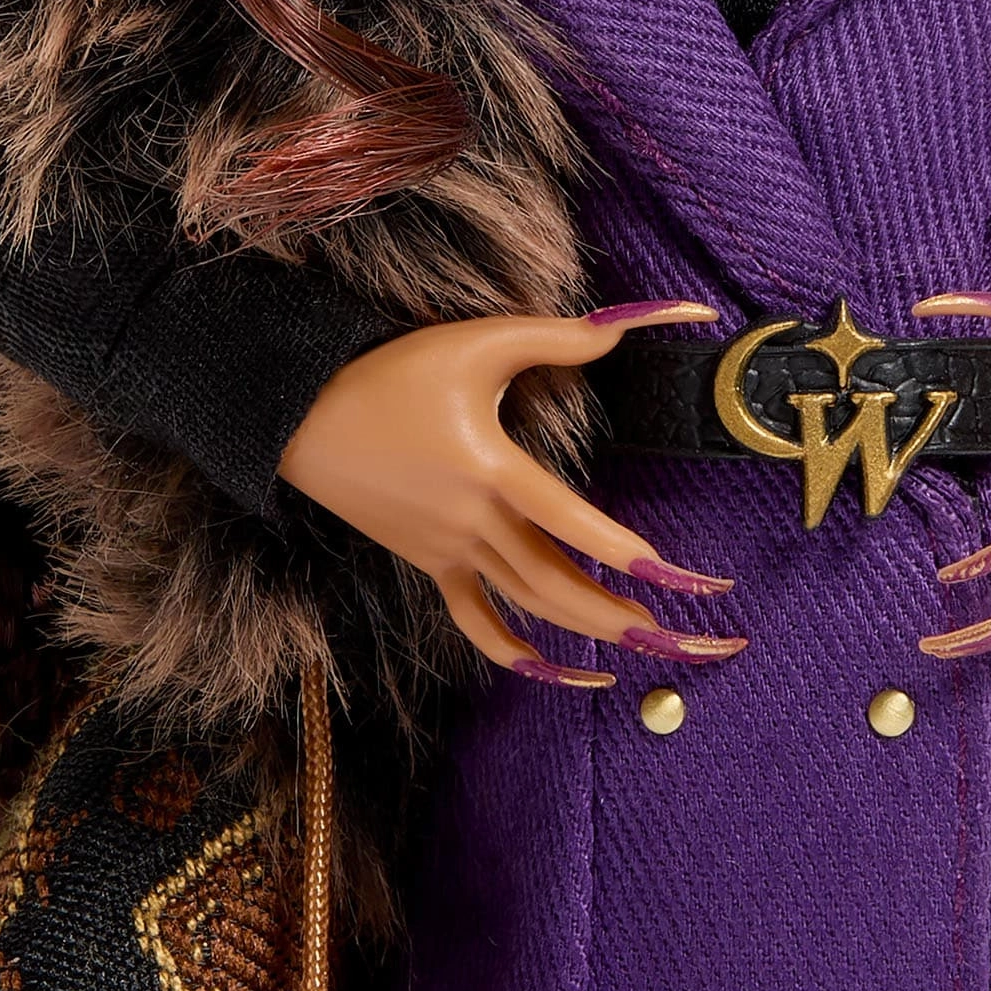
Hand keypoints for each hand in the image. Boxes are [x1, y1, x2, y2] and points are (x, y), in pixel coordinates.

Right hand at [277, 301, 747, 687]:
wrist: (298, 414)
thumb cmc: (392, 370)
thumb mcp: (479, 342)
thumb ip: (563, 336)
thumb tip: (637, 318)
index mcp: (491, 470)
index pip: (573, 527)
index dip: (631, 556)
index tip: (684, 581)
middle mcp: (472, 522)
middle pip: (561, 584)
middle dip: (629, 613)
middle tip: (692, 635)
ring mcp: (448, 551)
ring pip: (529, 606)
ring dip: (590, 631)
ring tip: (649, 646)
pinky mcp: (428, 563)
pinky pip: (475, 621)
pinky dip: (516, 652)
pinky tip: (559, 672)